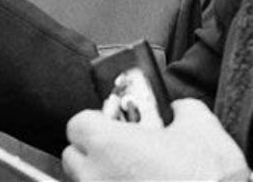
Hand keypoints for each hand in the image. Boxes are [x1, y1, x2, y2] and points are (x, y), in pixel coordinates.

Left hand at [63, 98, 248, 180]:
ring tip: (132, 177)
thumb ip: (182, 109)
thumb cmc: (208, 180)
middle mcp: (95, 176)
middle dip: (93, 153)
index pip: (77, 124)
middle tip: (121, 153)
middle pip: (74, 158)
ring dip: (102, 178)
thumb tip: (178, 110)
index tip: (112, 125)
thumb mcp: (202, 128)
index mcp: (106, 144)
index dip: (95, 122)